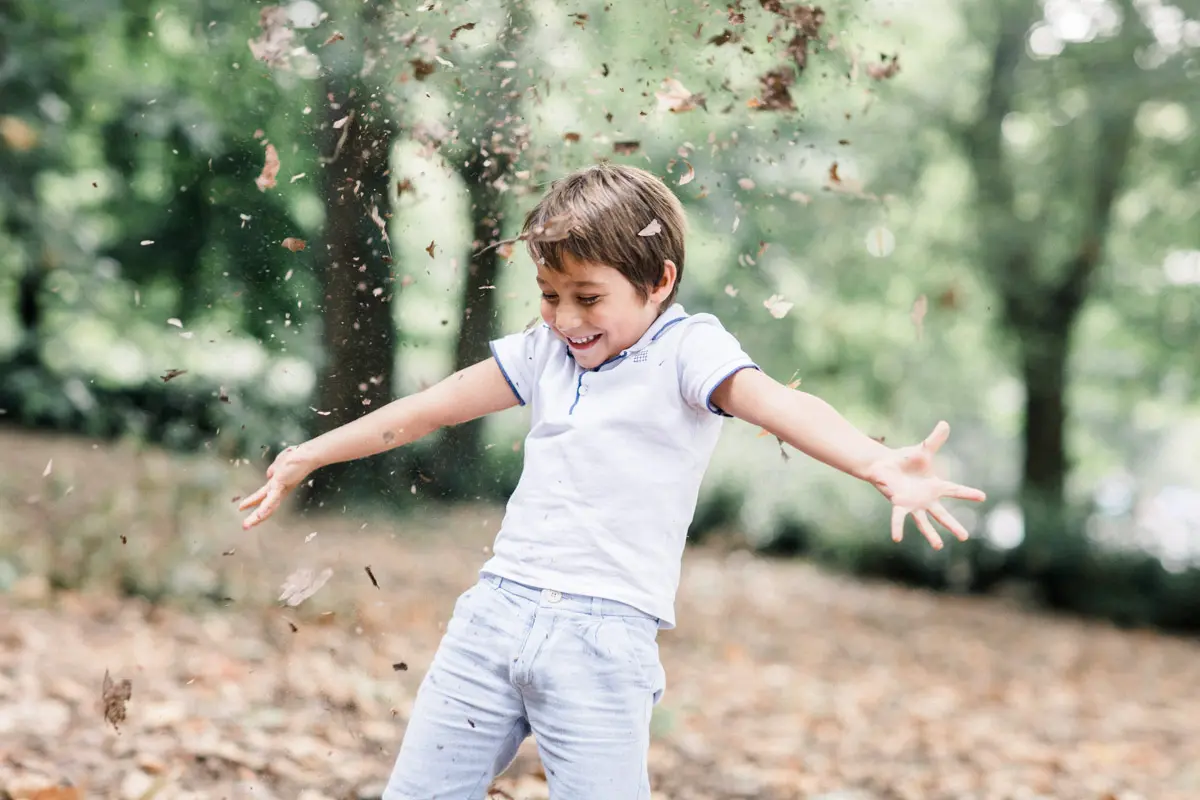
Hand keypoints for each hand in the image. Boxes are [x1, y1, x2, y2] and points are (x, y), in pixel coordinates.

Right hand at [238, 445, 313, 529]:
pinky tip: (259, 516)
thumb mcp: (279, 464)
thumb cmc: (296, 457)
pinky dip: (265, 507)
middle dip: (255, 517)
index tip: (241, 507)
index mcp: (278, 486)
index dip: (255, 504)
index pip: (265, 499)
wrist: (308, 454)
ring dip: (257, 516)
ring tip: (246, 525)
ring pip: (267, 505)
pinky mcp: (280, 483)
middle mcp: (279, 490)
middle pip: (265, 506)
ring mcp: (280, 488)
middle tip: (244, 527)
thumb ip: (273, 470)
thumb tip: (268, 475)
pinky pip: (271, 498)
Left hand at [863, 421, 985, 549]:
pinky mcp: (898, 505)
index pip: (955, 490)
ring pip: (924, 522)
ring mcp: (913, 504)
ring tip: (938, 546)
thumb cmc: (905, 459)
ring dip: (930, 534)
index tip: (983, 497)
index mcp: (935, 487)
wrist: (884, 465)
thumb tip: (945, 424)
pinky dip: (898, 527)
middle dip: (954, 525)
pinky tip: (897, 538)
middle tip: (965, 537)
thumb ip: (934, 440)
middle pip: (943, 515)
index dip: (968, 493)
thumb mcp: (922, 450)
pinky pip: (898, 518)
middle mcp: (926, 499)